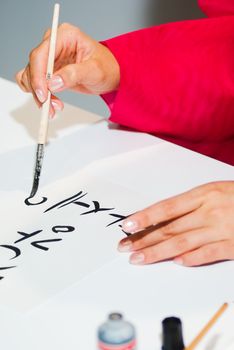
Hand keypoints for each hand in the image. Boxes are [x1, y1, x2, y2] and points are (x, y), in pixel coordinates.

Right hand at [16, 23, 119, 116]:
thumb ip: (74, 75)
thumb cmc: (107, 68)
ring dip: (39, 95)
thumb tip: (53, 83)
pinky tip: (51, 103)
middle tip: (49, 106)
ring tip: (55, 107)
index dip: (38, 75)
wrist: (111, 75)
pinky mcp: (48, 71)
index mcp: (65, 36)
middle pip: (34, 66)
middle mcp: (53, 44)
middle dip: (39, 89)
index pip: (42, 54)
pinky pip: (33, 82)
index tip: (43, 94)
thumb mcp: (95, 71)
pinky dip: (38, 95)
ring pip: (31, 77)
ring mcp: (49, 58)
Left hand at [119, 181, 233, 266]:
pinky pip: (209, 253)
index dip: (145, 217)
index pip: (167, 207)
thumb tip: (163, 217)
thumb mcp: (215, 191)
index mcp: (204, 194)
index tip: (127, 225)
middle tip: (124, 247)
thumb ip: (192, 204)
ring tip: (139, 258)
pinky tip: (176, 262)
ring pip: (183, 243)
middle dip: (144, 238)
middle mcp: (210, 210)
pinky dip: (192, 258)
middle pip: (170, 228)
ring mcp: (223, 228)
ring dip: (158, 252)